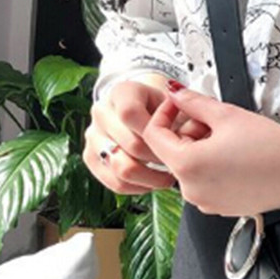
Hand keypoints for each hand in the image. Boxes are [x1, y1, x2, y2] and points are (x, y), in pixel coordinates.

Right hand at [83, 76, 207, 194]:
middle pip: (129, 144)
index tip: (174, 141)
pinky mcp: (91, 158)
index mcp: (121, 92)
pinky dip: (137, 187)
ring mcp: (93, 135)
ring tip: (167, 176)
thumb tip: (188, 133)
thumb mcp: (175, 104)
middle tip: (178, 163)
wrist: (146, 112)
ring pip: (121, 167)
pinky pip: (114, 182)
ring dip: (149, 176)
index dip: (154, 133)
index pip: (129, 114)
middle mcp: (101, 111)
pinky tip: (152, 182)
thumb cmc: (164, 109)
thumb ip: (181, 115)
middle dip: (159, 157)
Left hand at [140, 84, 279, 215]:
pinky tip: (238, 157)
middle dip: (190, 133)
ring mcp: (207, 202)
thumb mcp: (228, 115)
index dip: (164, 113)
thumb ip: (193, 102)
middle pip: (174, 153)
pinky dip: (215, 168)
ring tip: (232, 140)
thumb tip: (175, 94)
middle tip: (218, 121)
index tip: (179, 104)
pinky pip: (206, 183)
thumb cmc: (274, 148)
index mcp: (187, 166)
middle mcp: (192, 191)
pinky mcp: (222, 208)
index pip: (153, 136)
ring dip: (202, 150)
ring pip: (191, 168)